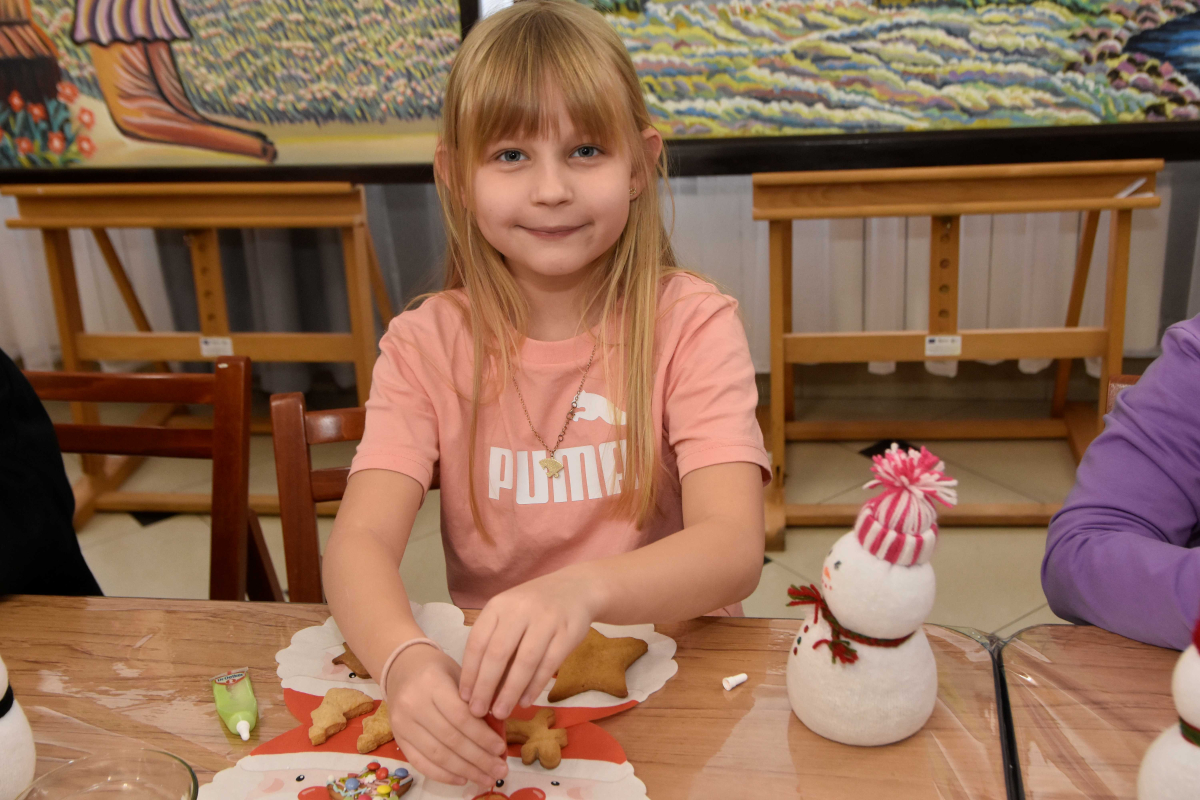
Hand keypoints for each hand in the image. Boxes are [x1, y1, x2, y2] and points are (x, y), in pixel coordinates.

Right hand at [385, 643, 507, 785]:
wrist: (402, 668)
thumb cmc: (438, 670)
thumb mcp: (459, 674)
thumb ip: (477, 699)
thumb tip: (499, 732)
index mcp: (432, 683)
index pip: (461, 716)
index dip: (483, 736)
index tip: (501, 749)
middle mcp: (413, 704)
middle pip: (451, 739)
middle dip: (479, 759)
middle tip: (500, 771)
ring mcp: (402, 724)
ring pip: (437, 755)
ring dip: (465, 771)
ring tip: (487, 779)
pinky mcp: (397, 738)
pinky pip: (421, 763)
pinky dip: (443, 775)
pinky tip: (463, 779)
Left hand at [458, 567, 604, 718]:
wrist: (576, 588)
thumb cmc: (533, 608)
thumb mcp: (509, 614)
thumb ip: (494, 642)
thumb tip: (477, 687)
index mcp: (499, 605)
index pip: (477, 641)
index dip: (469, 672)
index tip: (464, 697)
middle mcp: (520, 609)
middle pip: (498, 653)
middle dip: (485, 686)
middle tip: (478, 712)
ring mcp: (546, 620)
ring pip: (525, 661)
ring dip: (510, 691)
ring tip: (501, 712)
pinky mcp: (567, 632)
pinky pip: (549, 664)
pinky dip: (535, 685)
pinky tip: (525, 701)